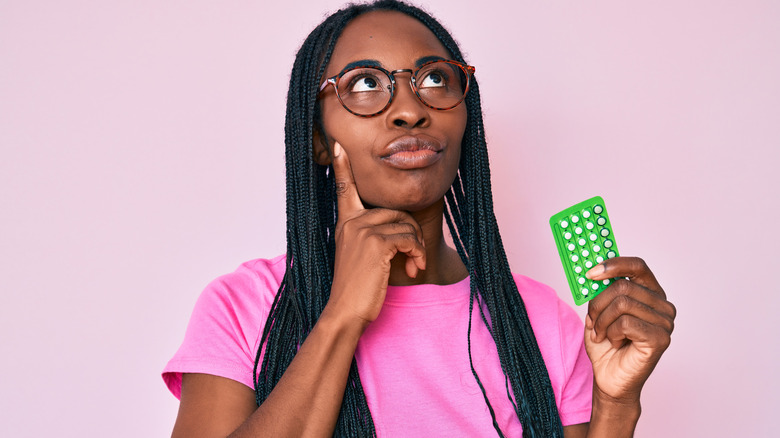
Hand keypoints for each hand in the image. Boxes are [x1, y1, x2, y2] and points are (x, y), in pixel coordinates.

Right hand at [325, 142, 426, 325]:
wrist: (346, 311)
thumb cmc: (357, 288)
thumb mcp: (359, 256)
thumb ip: (370, 236)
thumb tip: (400, 229)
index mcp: (345, 223)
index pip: (343, 189)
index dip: (341, 167)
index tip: (338, 146)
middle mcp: (352, 222)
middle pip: (397, 211)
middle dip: (412, 235)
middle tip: (414, 258)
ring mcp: (363, 231)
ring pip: (407, 225)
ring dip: (417, 247)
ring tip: (414, 265)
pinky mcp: (376, 243)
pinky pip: (410, 239)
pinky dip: (418, 254)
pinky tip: (413, 269)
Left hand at [583, 256, 675, 403]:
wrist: (609, 378)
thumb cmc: (606, 345)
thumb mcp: (598, 311)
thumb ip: (600, 290)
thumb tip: (592, 271)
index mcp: (650, 293)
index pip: (637, 266)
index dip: (613, 264)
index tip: (590, 272)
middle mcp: (662, 305)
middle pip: (623, 285)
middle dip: (598, 303)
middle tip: (591, 319)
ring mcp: (665, 322)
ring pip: (622, 303)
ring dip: (602, 321)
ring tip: (602, 334)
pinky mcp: (661, 338)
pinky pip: (626, 323)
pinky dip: (611, 332)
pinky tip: (615, 342)